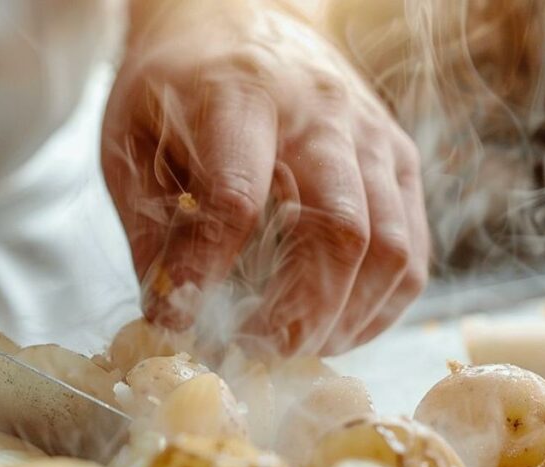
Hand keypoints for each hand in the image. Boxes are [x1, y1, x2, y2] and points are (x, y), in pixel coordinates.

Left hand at [102, 0, 428, 355]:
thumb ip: (149, 228)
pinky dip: (380, 304)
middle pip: (339, 233)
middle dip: (297, 315)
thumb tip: (169, 317)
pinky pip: (412, 247)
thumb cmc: (175, 85)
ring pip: (390, 247)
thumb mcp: (131, 142)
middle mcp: (320, 114)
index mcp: (239, 97)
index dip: (207, 272)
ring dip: (344, 319)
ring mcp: (371, 136)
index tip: (176, 322)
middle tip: (254, 355)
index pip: (236, 198)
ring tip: (294, 349)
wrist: (237, 16)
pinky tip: (335, 328)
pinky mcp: (399, 158)